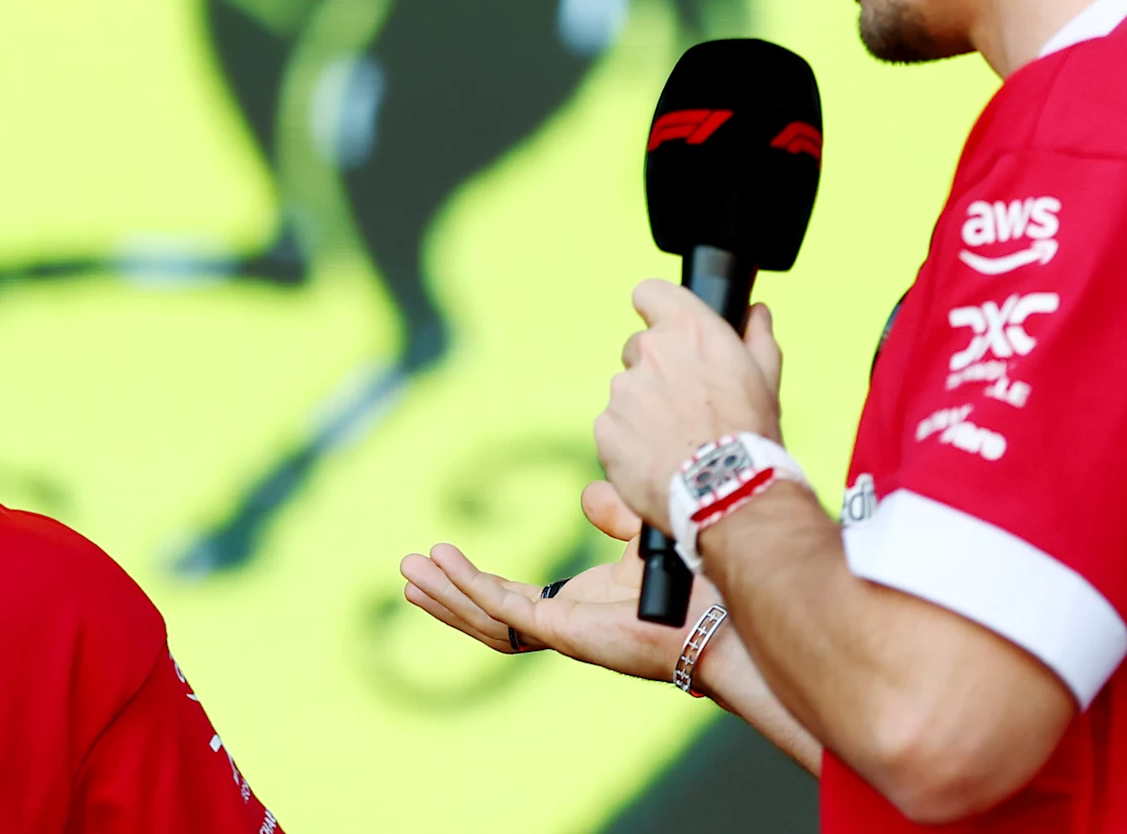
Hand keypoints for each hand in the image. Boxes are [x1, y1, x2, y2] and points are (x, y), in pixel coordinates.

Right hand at [401, 479, 725, 684]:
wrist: (721, 611)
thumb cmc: (693, 584)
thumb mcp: (641, 537)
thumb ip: (613, 517)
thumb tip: (587, 495)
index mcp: (576, 608)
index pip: (509, 600)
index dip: (472, 581)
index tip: (440, 556)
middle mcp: (564, 624)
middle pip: (486, 614)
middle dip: (445, 594)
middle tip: (406, 572)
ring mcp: (563, 632)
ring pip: (487, 618)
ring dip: (446, 595)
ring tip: (409, 575)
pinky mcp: (567, 631)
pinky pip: (506, 611)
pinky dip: (470, 587)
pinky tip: (444, 565)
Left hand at [595, 286, 785, 535]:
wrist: (727, 491)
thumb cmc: (750, 432)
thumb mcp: (766, 377)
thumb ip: (756, 336)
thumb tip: (756, 312)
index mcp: (688, 329)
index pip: (649, 292)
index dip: (655, 309)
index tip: (665, 326)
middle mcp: (650, 352)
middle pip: (638, 348)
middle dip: (655, 370)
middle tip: (684, 403)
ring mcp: (623, 391)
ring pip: (626, 391)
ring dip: (642, 409)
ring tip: (676, 440)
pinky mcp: (605, 428)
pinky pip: (613, 428)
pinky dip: (628, 441)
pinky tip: (658, 459)